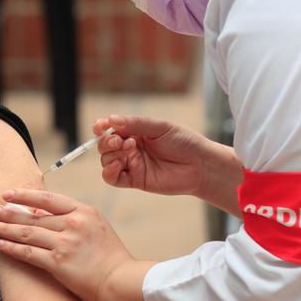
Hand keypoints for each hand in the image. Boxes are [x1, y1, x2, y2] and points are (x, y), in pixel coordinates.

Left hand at [0, 189, 136, 300]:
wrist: (122, 281)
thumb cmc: (111, 259)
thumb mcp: (97, 229)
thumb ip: (73, 219)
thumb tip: (44, 212)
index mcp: (84, 211)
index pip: (48, 198)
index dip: (26, 195)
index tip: (9, 194)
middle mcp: (73, 223)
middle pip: (33, 215)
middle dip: (9, 212)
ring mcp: (66, 242)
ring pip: (27, 232)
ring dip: (5, 228)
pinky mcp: (59, 262)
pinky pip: (29, 252)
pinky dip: (12, 248)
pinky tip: (0, 244)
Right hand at [93, 115, 207, 196]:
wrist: (200, 165)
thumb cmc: (184, 142)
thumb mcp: (160, 127)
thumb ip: (135, 123)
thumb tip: (111, 120)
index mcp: (136, 132)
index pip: (111, 129)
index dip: (102, 127)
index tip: (100, 127)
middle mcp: (131, 148)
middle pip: (105, 145)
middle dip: (107, 142)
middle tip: (120, 141)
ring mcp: (132, 164)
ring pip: (106, 160)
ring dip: (111, 155)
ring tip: (129, 150)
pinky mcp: (134, 180)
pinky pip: (113, 178)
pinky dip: (109, 172)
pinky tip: (119, 165)